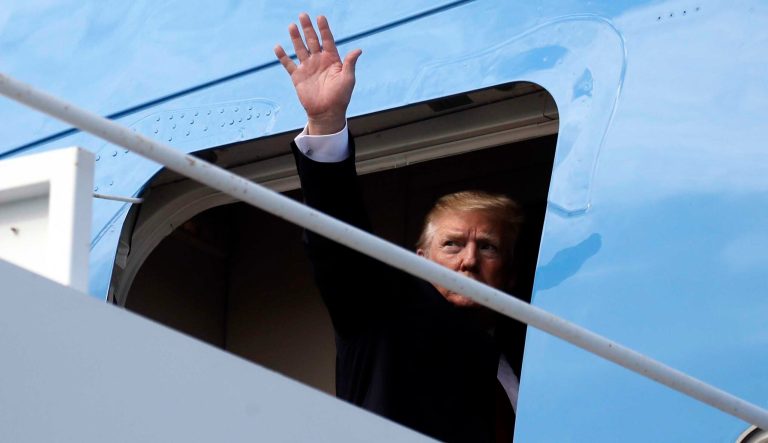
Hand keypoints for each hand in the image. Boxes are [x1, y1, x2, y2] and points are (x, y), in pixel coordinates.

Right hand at [274, 13, 361, 134]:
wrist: (327, 113)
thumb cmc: (341, 97)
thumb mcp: (348, 79)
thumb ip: (350, 63)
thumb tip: (358, 50)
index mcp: (332, 59)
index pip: (327, 40)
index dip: (324, 29)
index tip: (320, 17)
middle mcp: (319, 60)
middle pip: (312, 40)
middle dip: (308, 28)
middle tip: (303, 15)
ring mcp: (307, 67)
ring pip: (300, 48)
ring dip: (296, 38)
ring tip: (292, 26)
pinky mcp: (297, 77)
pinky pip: (288, 64)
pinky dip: (283, 56)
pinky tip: (278, 47)